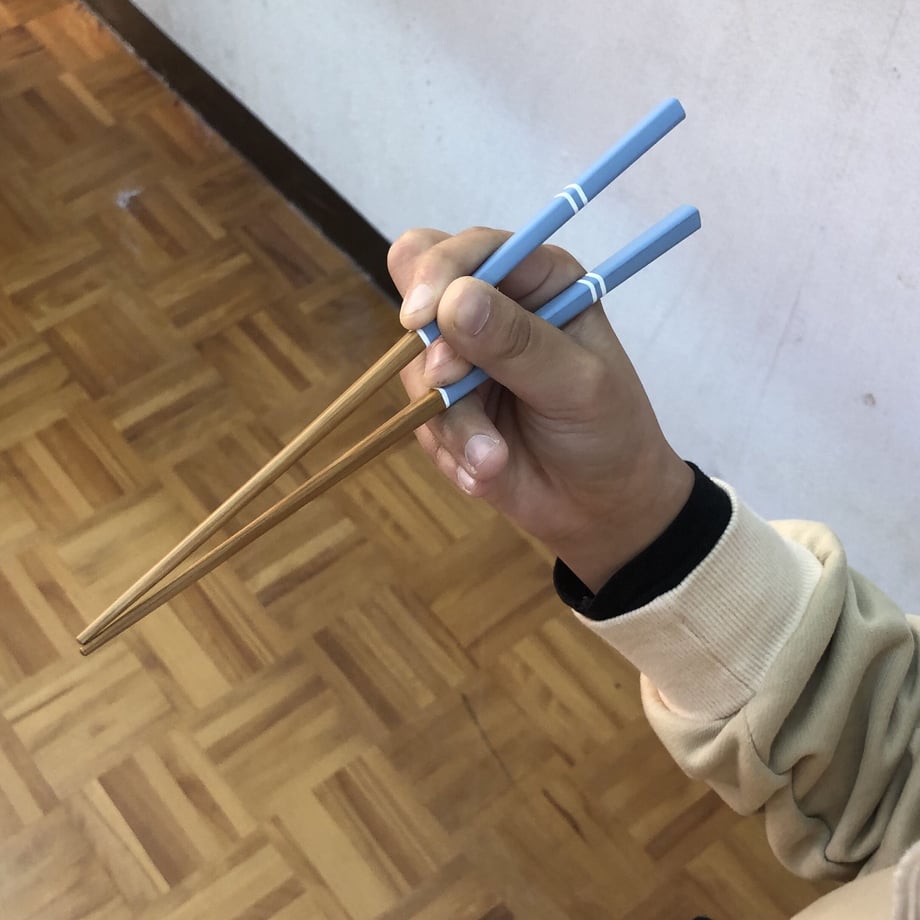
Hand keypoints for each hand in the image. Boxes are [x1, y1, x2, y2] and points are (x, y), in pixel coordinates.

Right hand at [389, 227, 693, 591]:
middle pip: (419, 297)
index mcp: (537, 280)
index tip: (419, 318)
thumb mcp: (577, 384)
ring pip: (416, 370)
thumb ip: (518, 342)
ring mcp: (466, 360)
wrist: (601, 508)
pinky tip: (486, 473)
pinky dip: (450, 451)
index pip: (467, 249)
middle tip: (449, 386)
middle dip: (433, 354)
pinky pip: (420, 420)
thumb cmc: (609, 432)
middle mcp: (495, 311)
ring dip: (454, 423)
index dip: (437, 273)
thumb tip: (453, 301)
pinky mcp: (448, 407)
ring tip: (493, 460)